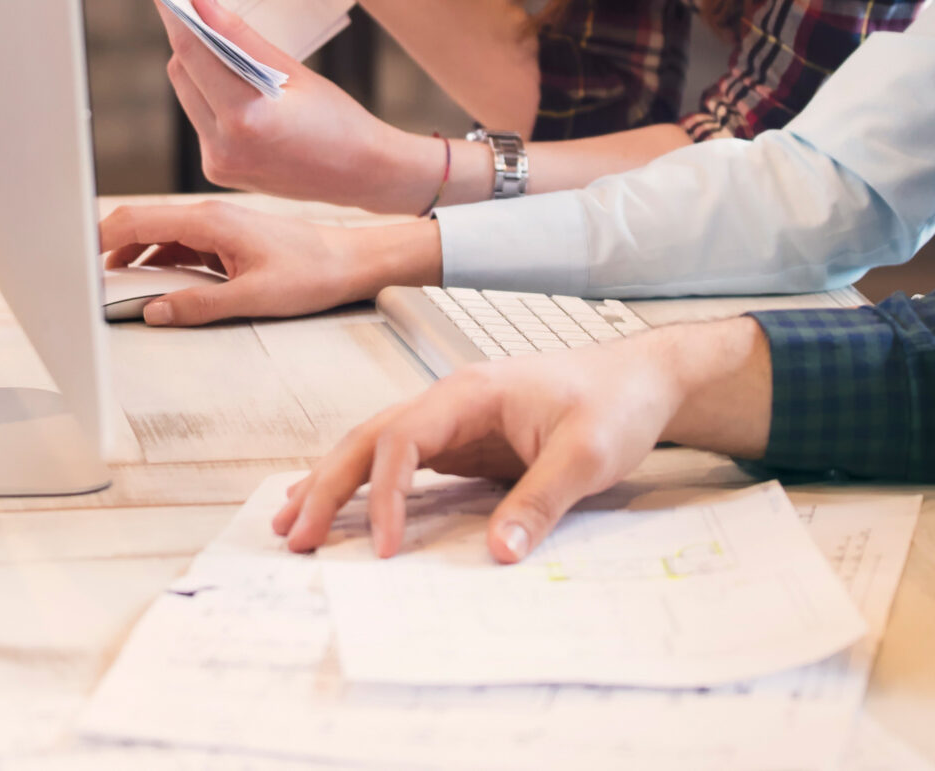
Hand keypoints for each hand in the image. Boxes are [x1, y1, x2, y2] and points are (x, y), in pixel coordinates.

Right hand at [97, 196, 439, 325]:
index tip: (70, 257)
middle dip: (105, 248)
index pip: (136, 220)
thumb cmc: (312, 273)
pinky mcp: (224, 240)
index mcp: (208, 221)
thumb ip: (199, 305)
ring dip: (130, 259)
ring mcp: (215, 227)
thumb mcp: (254, 297)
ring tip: (107, 287)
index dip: (97, 238)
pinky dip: (156, 264)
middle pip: (139, 225)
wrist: (350, 261)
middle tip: (79, 277)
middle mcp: (206, 217)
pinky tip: (151, 287)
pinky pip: (178, 248)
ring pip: (157, 238)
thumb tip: (152, 313)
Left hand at [162, 0, 444, 212]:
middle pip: (181, 73)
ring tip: (228, 52)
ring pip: (186, 95)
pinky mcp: (217, 170)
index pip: (191, 52)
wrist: (362, 174)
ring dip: (198, 68)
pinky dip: (211, 97)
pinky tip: (240, 90)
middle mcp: (222, 145)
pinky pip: (199, 119)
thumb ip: (241, 35)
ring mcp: (217, 163)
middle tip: (201, 11)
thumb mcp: (295, 71)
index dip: (173, 15)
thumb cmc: (338, 119)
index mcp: (245, 117)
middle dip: (189, 40)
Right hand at [271, 318, 767, 561]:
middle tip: (293, 535)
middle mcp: (451, 401)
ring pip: (377, 447)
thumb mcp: (588, 454)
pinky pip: (402, 463)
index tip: (382, 547)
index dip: (382, 493)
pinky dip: (366, 484)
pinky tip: (341, 505)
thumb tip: (497, 554)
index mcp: (471, 392)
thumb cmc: (616, 402)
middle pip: (369, 438)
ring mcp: (455, 421)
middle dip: (325, 485)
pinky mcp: (464, 443)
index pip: (401, 439)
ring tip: (291, 522)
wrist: (643, 381)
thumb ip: (540, 502)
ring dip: (333, 482)